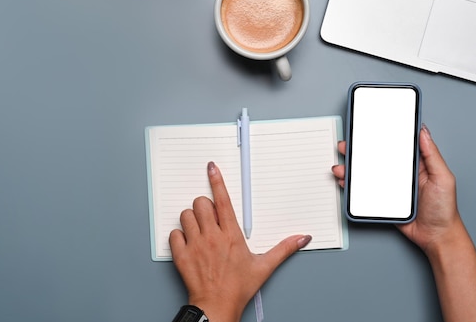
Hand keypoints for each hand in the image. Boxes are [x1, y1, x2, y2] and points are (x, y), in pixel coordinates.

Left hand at [169, 162, 311, 321]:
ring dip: (191, 219)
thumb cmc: (238, 288)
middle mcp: (212, 236)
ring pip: (186, 215)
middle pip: (200, 203)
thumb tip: (301, 238)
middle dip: (204, 206)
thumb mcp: (263, 267)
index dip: (217, 181)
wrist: (217, 306)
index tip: (212, 168)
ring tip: (199, 231)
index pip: (222, 200)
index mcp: (231, 235)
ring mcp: (195, 245)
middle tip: (209, 218)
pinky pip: (174, 233)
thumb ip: (284, 249)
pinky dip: (179, 235)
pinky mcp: (181, 255)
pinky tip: (188, 242)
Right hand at [331, 125, 463, 254]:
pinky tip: (346, 182)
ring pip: (366, 173)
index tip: (368, 128)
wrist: (436, 236)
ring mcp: (390, 186)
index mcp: (415, 164)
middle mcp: (400, 173)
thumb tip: (424, 132)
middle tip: (347, 146)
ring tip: (342, 167)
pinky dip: (352, 186)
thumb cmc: (444, 209)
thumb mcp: (443, 178)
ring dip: (351, 169)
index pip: (395, 145)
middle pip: (375, 158)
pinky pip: (364, 190)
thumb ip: (432, 155)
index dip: (381, 136)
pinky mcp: (382, 199)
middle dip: (358, 151)